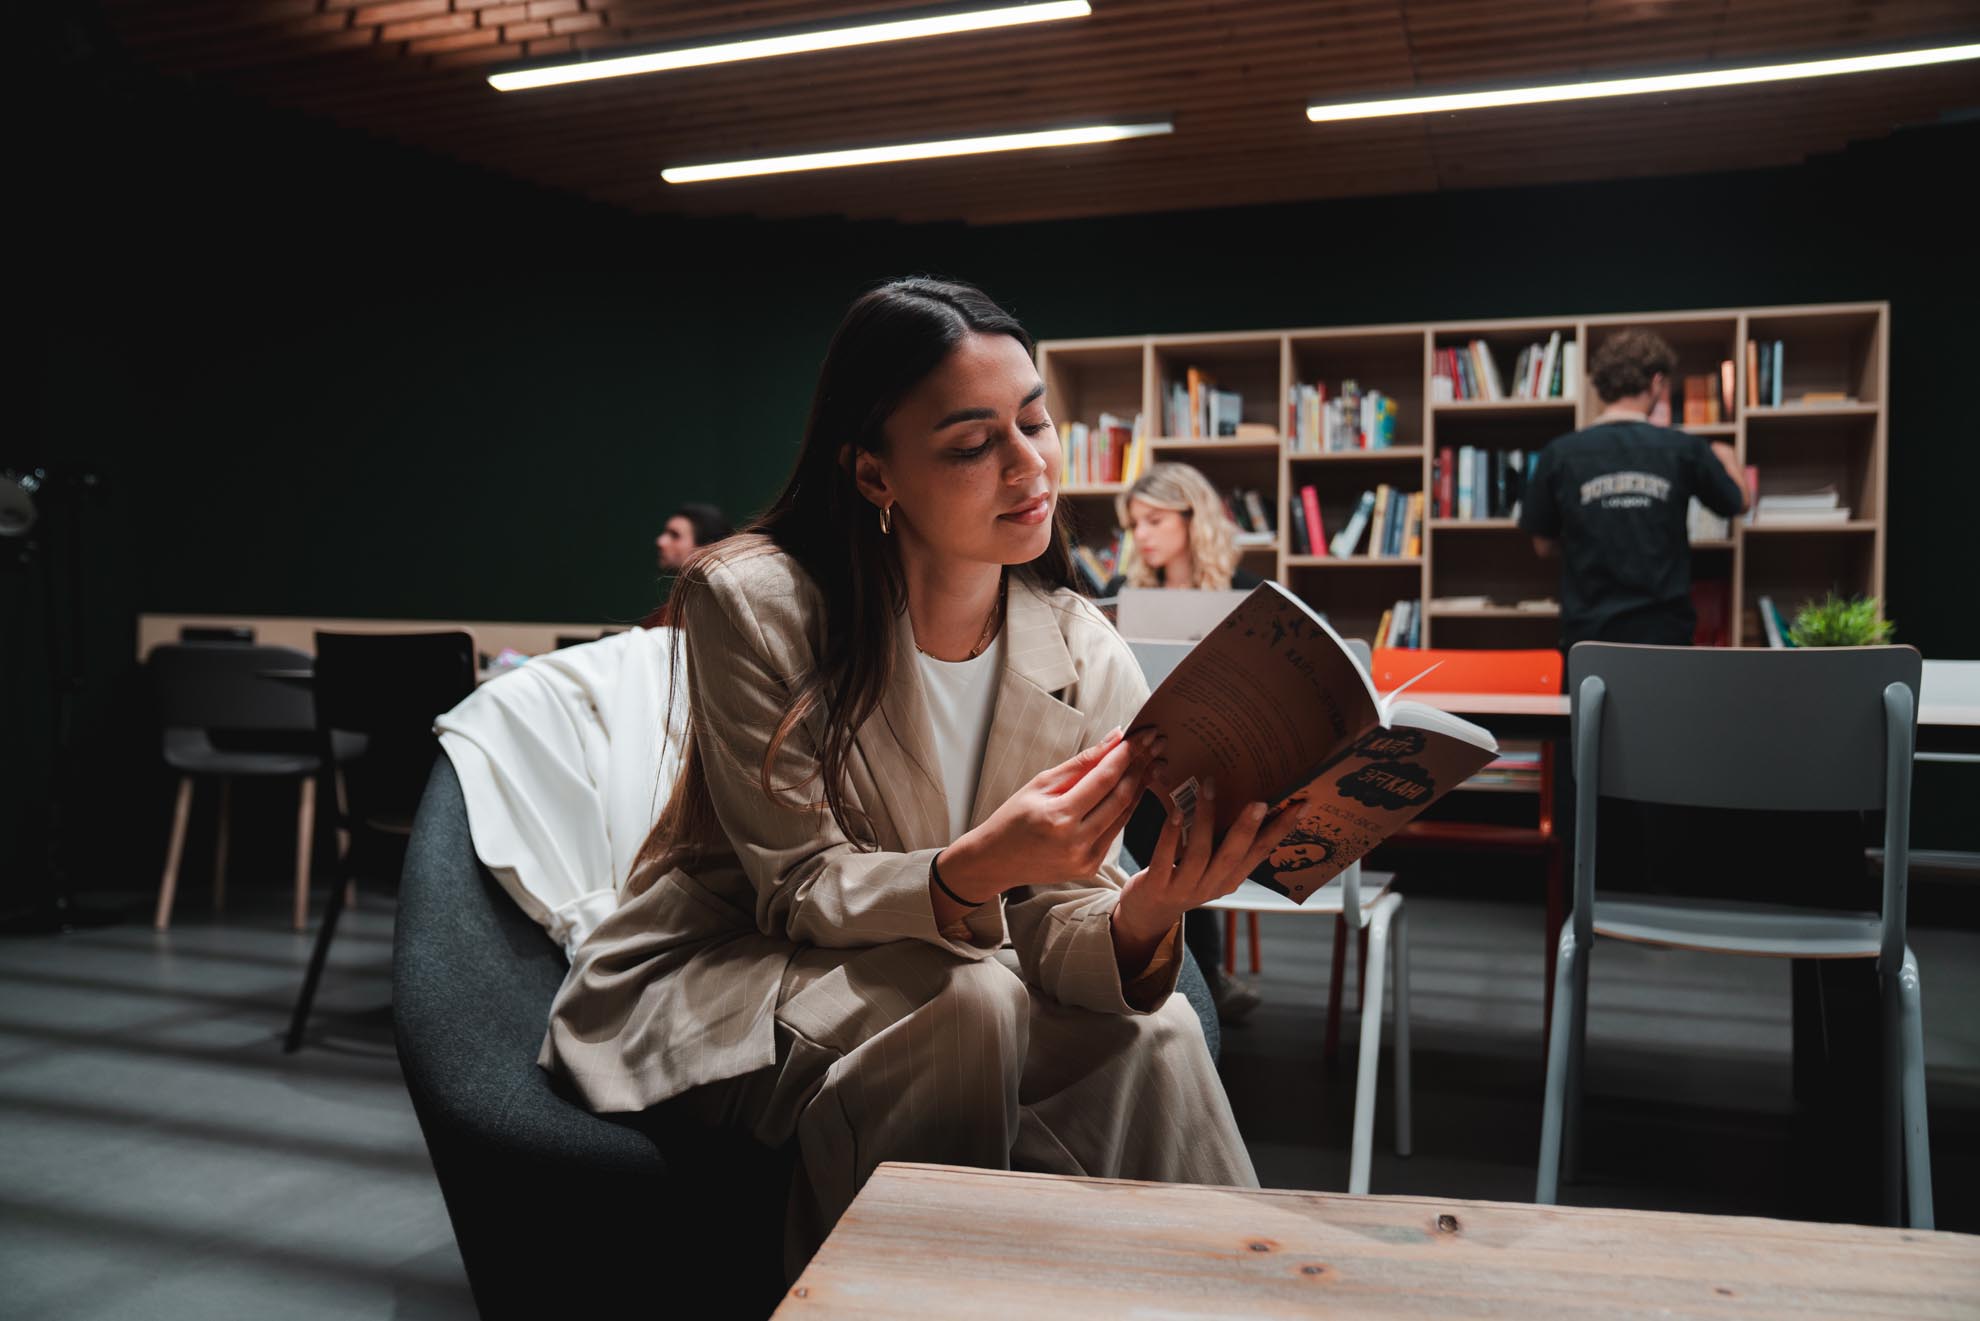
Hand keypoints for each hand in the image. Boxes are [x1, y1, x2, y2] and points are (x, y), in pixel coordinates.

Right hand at [936, 728, 1160, 904]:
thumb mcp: (1040, 784)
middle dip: (1141, 766)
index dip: (1126, 755)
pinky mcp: (1091, 867)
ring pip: (1124, 815)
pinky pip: (1115, 831)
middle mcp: (1076, 842)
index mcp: (1058, 818)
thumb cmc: (1013, 818)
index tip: (1142, 735)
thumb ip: (1080, 764)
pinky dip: (1126, 807)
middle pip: (1120, 797)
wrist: (995, 862)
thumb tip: (1113, 740)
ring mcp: (1086, 859)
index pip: (1103, 780)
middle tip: (1156, 743)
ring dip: (1141, 785)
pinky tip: (1137, 787)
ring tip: (1154, 760)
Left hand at [1112, 780, 1303, 950]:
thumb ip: (1227, 843)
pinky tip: (1176, 812)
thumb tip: (1247, 802)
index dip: (1281, 831)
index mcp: (1231, 878)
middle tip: (1259, 801)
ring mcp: (1184, 888)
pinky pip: (1165, 859)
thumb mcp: (1212, 867)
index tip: (1300, 806)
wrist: (1148, 913)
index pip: (1261, 852)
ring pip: (1200, 854)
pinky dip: (1170, 835)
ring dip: (1205, 820)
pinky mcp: (1157, 886)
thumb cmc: (1183, 878)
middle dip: (1248, 828)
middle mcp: (1212, 885)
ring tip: (1208, 788)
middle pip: (1234, 856)